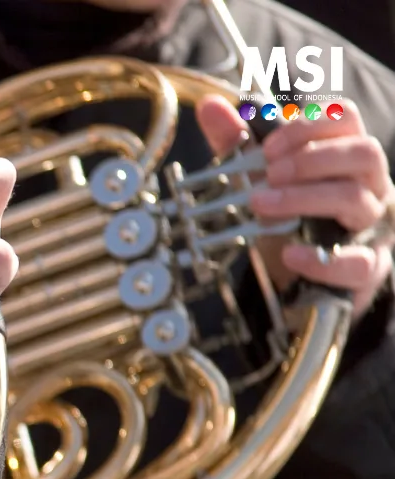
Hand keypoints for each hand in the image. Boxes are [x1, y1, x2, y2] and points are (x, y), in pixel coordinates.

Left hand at [197, 96, 393, 315]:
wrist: (295, 269)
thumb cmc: (286, 213)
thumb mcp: (257, 177)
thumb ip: (236, 143)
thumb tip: (209, 106)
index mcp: (346, 154)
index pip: (346, 118)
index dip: (307, 126)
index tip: (267, 148)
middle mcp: (370, 183)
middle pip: (364, 152)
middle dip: (310, 159)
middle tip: (267, 174)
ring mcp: (373, 223)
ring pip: (357, 198)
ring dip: (304, 198)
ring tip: (262, 204)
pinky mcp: (368, 265)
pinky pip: (359, 262)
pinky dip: (321, 259)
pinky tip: (289, 254)